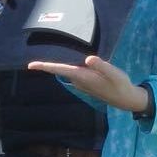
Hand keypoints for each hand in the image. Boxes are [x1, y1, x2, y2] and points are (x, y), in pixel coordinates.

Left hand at [27, 55, 147, 112]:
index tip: (31, 66)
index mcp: (83, 77)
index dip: (46, 67)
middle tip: (32, 62)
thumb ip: (101, 66)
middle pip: (60, 70)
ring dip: (58, 66)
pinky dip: (67, 68)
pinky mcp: (87, 82)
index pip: (60, 69)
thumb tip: (88, 59)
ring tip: (47, 58)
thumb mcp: (114, 73)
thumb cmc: (120, 84)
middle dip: (48, 66)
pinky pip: (73, 73)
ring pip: (66, 71)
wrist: (126, 99)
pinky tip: (67, 62)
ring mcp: (82, 83)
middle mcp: (79, 81)